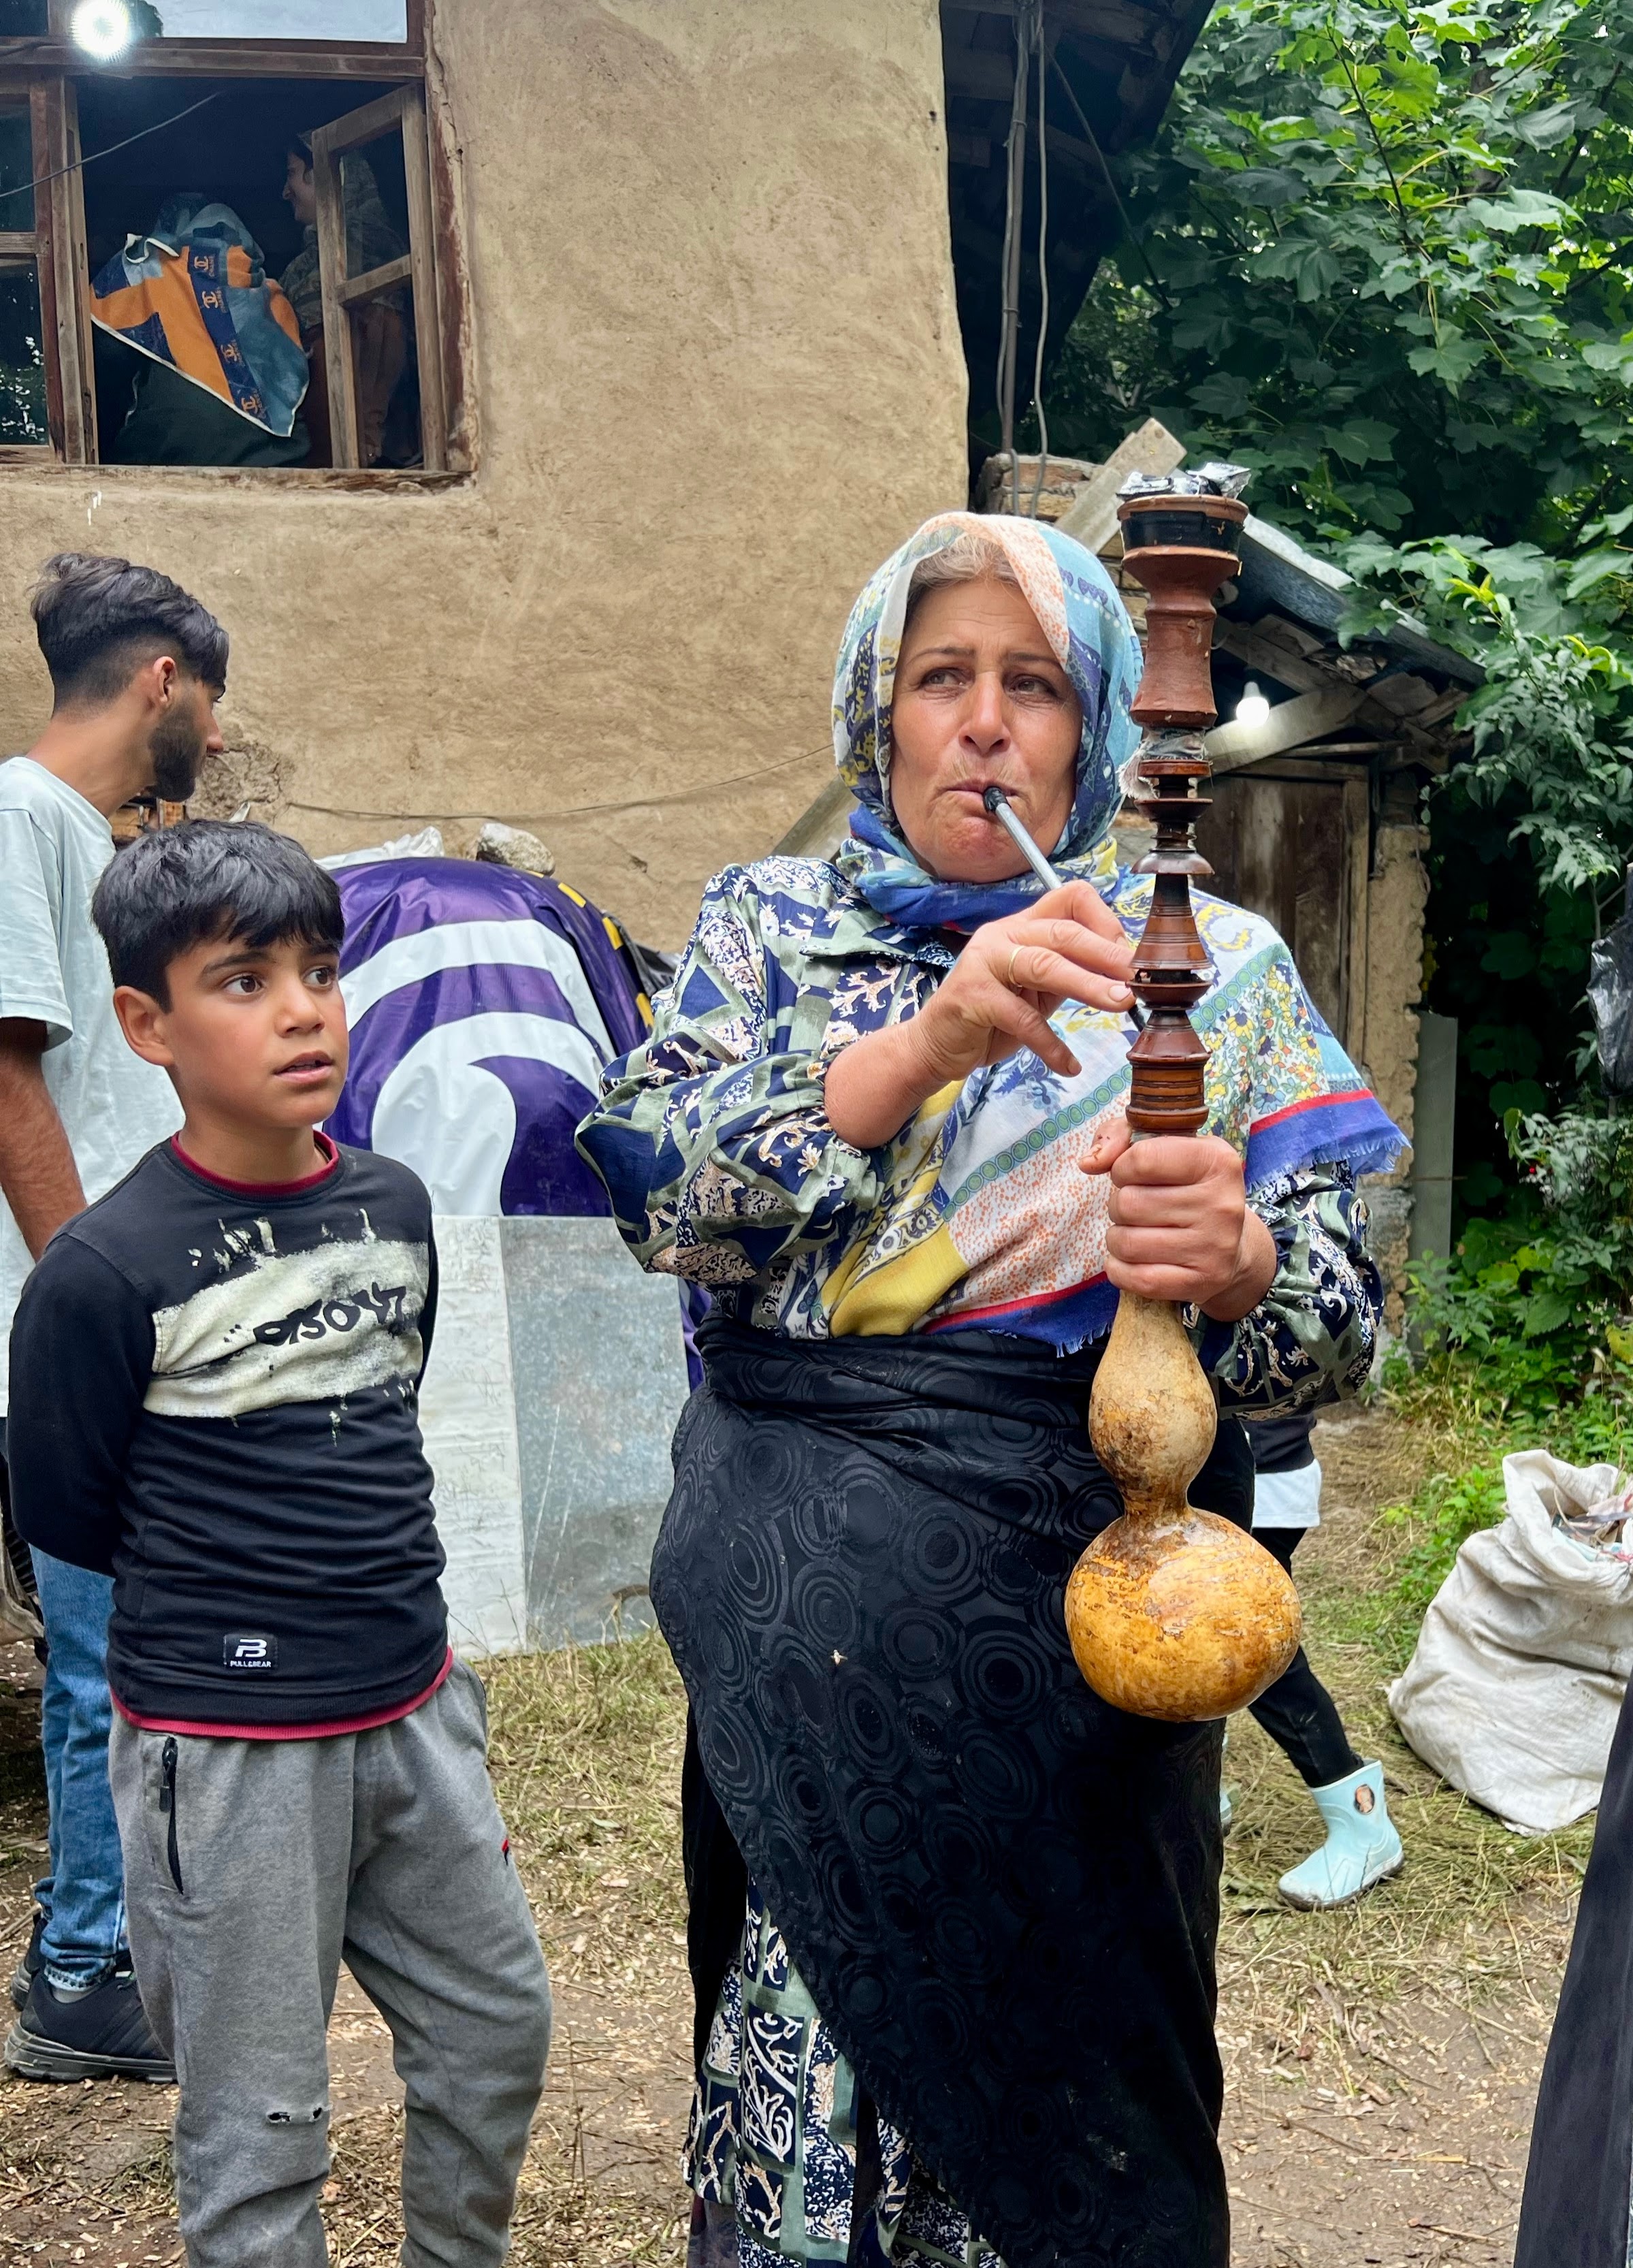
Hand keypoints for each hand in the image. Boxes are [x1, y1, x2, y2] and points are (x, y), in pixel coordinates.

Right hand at [905, 881, 1135, 1085]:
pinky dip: (1050, 1045)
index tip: (1129, 957)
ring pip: (1045, 965)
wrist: (935, 1045)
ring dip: (1089, 985)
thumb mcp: (1038, 991)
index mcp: (1023, 927)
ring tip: (1121, 1004)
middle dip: (1107, 954)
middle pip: (1064, 932)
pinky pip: (1022, 1019)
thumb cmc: (991, 1018)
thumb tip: (1125, 975)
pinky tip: (1069, 1065)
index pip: (1071, 899)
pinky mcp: (973, 998)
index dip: (1106, 922)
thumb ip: (1071, 975)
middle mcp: (1003, 935)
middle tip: (1139, 979)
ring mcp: (984, 963)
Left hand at [1081, 1117, 1278, 1320]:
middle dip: (1119, 1204)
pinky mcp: (1203, 1281)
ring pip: (1125, 1243)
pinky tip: (1131, 1260)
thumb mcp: (1164, 1146)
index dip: (1122, 1167)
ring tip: (1136, 1232)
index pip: (1142, 1158)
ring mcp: (1214, 1246)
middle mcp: (1222, 1203)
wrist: (1233, 1244)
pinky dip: (1119, 1269)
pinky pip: (1134, 1278)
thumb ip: (1120, 1136)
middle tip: (1136, 1208)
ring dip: (1117, 1237)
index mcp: (1216, 1161)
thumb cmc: (1186, 1187)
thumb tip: (1088, 1163)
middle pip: (1128, 1203)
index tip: (1131, 1175)